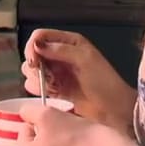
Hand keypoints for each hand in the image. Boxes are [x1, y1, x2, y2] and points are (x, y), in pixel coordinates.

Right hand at [22, 28, 137, 132]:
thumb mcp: (85, 59)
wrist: (113, 109)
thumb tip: (37, 45)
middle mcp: (60, 55)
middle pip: (32, 53)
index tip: (34, 61)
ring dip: (37, 79)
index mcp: (69, 42)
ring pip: (31, 71)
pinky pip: (35, 86)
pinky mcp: (55, 89)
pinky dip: (39, 90)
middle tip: (47, 76)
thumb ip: (61, 50)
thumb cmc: (104, 81)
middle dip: (34, 65)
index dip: (33, 46)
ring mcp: (56, 73)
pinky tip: (54, 93)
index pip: (40, 36)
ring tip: (53, 86)